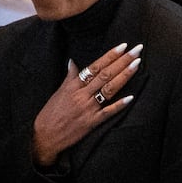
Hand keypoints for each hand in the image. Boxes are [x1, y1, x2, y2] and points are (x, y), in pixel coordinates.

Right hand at [31, 43, 142, 165]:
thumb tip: (72, 62)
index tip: (122, 46)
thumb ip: (69, 77)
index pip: (94, 67)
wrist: (44, 136)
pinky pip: (107, 112)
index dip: (109, 56)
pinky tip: (131, 97)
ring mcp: (87, 108)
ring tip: (137, 64)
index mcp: (73, 86)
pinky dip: (119, 105)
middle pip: (105, 75)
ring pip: (109, 89)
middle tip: (137, 49)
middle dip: (122, 61)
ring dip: (124, 76)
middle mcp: (81, 95)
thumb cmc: (50, 114)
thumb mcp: (58, 92)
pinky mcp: (91, 122)